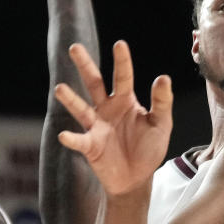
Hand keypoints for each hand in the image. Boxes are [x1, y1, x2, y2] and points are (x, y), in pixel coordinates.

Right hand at [54, 41, 172, 197]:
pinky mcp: (90, 146)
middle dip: (85, 65)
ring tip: (60, 88)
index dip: (122, 61)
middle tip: (75, 48)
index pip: (123, 76)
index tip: (119, 44)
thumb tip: (163, 77)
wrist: (136, 179)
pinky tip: (64, 135)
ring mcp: (96, 126)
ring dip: (70, 99)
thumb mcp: (161, 124)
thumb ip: (162, 103)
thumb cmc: (148, 149)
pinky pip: (79, 140)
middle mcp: (107, 109)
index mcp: (125, 101)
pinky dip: (71, 138)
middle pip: (94, 83)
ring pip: (80, 108)